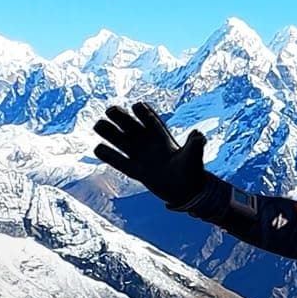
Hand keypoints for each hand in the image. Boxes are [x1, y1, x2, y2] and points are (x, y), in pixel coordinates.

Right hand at [92, 103, 215, 209]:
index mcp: (162, 137)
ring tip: (98, 124)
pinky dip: (109, 156)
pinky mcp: (136, 170)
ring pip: (122, 141)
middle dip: (122, 118)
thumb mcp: (194, 156)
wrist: (186, 191)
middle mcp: (149, 143)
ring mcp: (141, 156)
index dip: (144, 113)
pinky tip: (98, 148)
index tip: (137, 106)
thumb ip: (195, 144)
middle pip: (132, 127)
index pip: (151, 121)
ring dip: (110, 133)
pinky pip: (119, 162)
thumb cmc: (192, 171)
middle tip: (111, 109)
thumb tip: (199, 135)